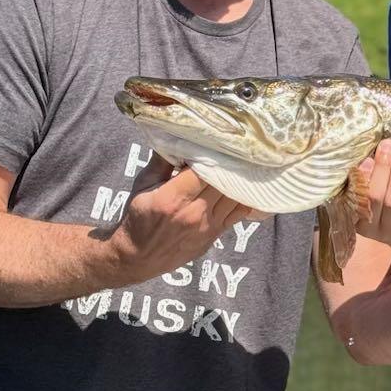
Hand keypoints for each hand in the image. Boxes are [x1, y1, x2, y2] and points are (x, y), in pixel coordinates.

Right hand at [105, 153, 256, 284]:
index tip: (216, 143)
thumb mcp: (143, 184)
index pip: (203, 171)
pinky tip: (251, 185)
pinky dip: (246, 198)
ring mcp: (207, 226)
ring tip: (245, 163)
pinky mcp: (215, 235)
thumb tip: (174, 134)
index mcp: (173, 197)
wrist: (139, 257)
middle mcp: (193, 212)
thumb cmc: (138, 217)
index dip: (212, 156)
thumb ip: (161, 160)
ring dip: (240, 180)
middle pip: (223, 181)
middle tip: (236, 148)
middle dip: (229, 165)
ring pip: (235, 196)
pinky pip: (239, 213)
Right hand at [356, 140, 390, 244]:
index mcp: (357, 216)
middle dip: (382, 168)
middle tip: (388, 145)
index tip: (367, 157)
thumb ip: (370, 179)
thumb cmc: (387, 209)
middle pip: (375, 197)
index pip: (356, 196)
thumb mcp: (372, 198)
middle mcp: (373, 226)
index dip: (362, 177)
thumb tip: (375, 147)